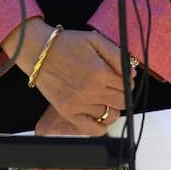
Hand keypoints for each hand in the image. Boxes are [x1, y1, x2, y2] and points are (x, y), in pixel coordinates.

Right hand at [2, 22, 124, 130]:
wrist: (38, 51)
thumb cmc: (66, 44)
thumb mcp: (95, 39)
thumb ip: (117, 55)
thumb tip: (132, 73)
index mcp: (100, 72)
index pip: (128, 85)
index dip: (127, 81)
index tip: (119, 77)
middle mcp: (91, 90)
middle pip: (122, 102)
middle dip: (121, 93)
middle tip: (112, 86)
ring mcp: (79, 104)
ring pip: (110, 116)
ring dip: (111, 107)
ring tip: (103, 97)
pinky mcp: (68, 112)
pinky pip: (93, 129)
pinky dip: (100, 125)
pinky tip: (97, 113)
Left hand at [27, 105, 112, 169]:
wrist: (75, 88)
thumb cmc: (62, 110)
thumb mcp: (47, 126)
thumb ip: (48, 147)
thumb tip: (52, 169)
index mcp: (43, 140)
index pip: (37, 168)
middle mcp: (57, 143)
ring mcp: (73, 142)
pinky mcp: (89, 140)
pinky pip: (92, 165)